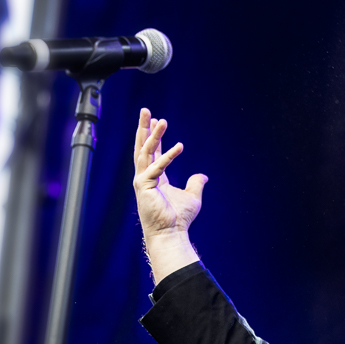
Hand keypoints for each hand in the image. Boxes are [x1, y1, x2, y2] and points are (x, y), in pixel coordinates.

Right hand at [133, 108, 206, 280]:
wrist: (171, 233)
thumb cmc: (179, 218)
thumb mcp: (192, 196)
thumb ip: (195, 184)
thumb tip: (202, 176)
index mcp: (154, 177)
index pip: (152, 151)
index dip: (154, 136)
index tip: (154, 120)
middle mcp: (145, 176)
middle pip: (143, 146)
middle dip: (144, 128)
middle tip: (145, 110)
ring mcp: (142, 180)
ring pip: (146, 152)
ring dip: (153, 135)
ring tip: (161, 120)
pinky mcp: (144, 186)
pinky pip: (157, 167)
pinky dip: (168, 156)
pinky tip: (180, 146)